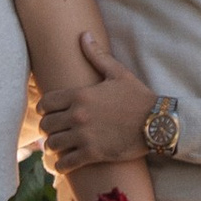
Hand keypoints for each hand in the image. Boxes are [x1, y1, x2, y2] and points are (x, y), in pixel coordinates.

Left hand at [38, 26, 157, 171]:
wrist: (157, 123)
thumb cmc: (138, 97)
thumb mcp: (118, 73)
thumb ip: (97, 55)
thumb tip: (84, 35)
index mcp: (80, 95)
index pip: (46, 103)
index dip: (43, 108)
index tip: (47, 112)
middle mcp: (78, 116)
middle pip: (46, 124)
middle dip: (48, 127)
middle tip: (54, 130)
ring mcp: (84, 136)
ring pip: (53, 144)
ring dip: (53, 145)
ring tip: (58, 146)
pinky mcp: (92, 154)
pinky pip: (66, 164)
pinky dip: (61, 165)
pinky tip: (64, 164)